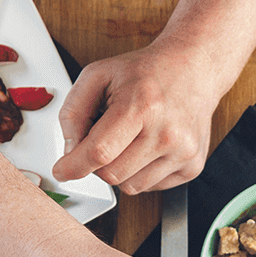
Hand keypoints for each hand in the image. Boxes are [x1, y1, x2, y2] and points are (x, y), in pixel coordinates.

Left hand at [52, 38, 226, 194]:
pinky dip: (141, 172)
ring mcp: (183, 152)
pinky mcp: (193, 166)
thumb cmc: (146, 73)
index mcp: (142, 106)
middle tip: (103, 140)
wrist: (192, 69)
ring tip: (129, 140)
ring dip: (120, 169)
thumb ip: (73, 111)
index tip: (62, 171)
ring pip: (130, 186)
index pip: (99, 152)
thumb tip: (70, 151)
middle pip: (111, 174)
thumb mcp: (98, 75)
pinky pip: (151, 187)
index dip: (74, 166)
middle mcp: (167, 132)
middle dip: (97, 163)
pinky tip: (147, 148)